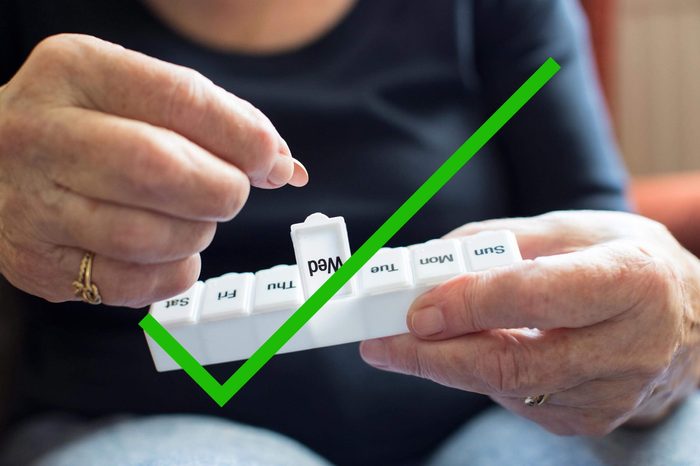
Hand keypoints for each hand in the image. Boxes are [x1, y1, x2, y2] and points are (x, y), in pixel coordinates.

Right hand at [0, 34, 307, 306]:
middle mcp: (42, 133)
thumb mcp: (138, 94)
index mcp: (77, 71)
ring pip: (148, 236)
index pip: (181, 99)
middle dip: (221, 189)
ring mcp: (31, 203)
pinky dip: (174, 272)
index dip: (243, 137)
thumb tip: (284, 166)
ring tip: (192, 218)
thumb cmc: (88, 126)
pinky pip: (133, 284)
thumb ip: (214, 120)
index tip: (272, 161)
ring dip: (196, 233)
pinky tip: (171, 252)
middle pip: (161, 170)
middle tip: (230, 192)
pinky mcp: (37, 263)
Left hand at [360, 211, 699, 434]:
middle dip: (433, 356)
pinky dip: (478, 376)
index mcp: (629, 280)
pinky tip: (461, 353)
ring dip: (445, 366)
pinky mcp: (591, 419)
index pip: (537, 297)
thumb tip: (431, 262)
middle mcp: (628, 345)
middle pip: (512, 362)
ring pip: (506, 387)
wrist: (686, 319)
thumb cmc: (625, 262)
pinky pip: (517, 400)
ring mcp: (611, 393)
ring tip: (404, 342)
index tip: (414, 309)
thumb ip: (499, 242)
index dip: (469, 305)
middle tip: (380, 343)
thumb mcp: (571, 229)